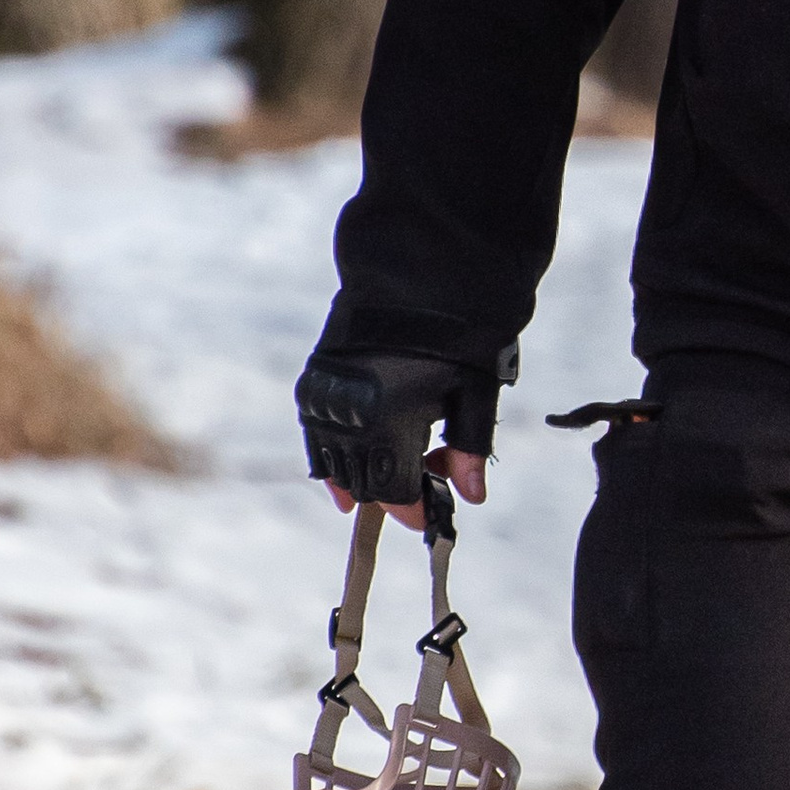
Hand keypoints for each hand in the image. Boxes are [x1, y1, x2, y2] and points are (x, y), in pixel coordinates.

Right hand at [296, 346, 502, 527]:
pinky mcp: (313, 384)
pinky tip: (344, 474)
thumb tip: (472, 497)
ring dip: (363, 479)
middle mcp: (351, 417)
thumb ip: (470, 447)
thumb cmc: (456, 333)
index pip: (397, 492)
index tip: (433, 515)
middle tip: (425, 481)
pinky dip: (331, 459)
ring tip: (389, 478)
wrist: (413, 273)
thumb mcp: (476, 390)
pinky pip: (315, 439)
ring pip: (336, 465)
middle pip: (365, 484)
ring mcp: (327, 400)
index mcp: (393, 422)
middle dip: (394, 494)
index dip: (416, 510)